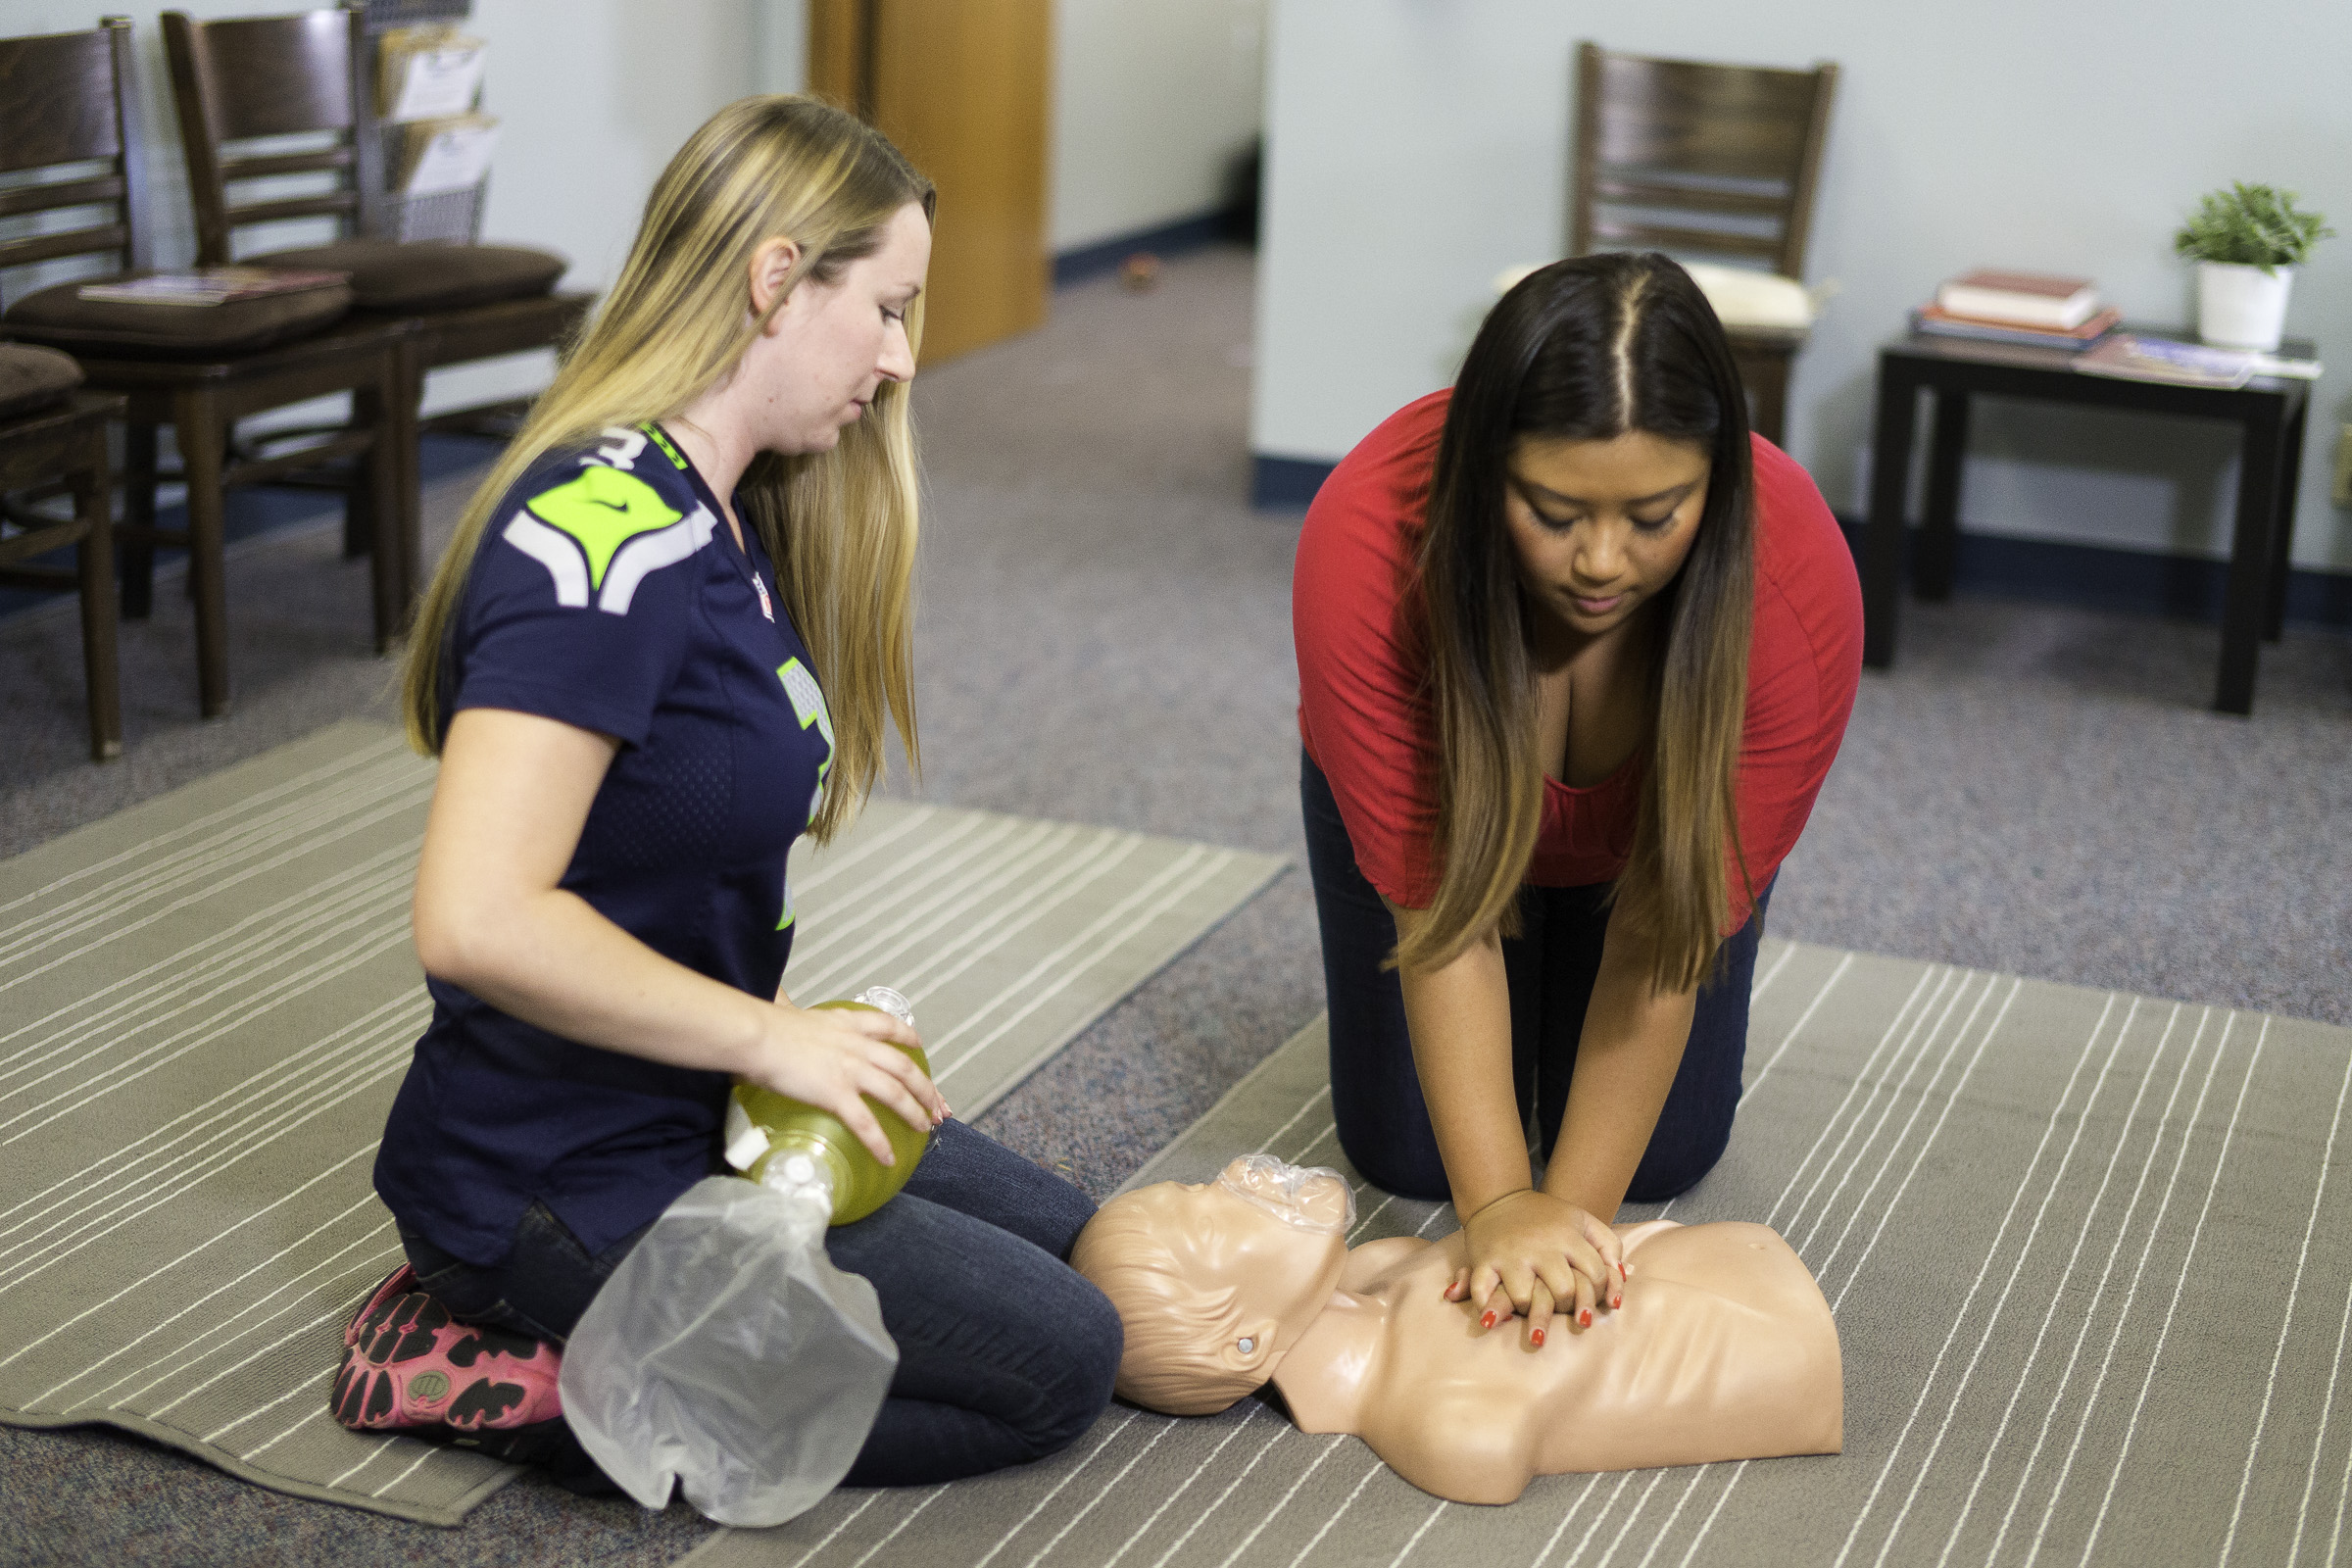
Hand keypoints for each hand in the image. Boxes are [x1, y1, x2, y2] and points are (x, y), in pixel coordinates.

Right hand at [740, 1002, 948, 1165]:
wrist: (758, 1035)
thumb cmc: (765, 1026)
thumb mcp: (791, 1015)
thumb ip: (795, 1019)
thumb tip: (780, 1015)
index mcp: (847, 1023)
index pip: (888, 1025)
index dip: (908, 1036)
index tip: (919, 1044)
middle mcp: (857, 1045)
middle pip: (905, 1066)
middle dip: (926, 1087)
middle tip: (937, 1104)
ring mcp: (851, 1070)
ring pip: (896, 1093)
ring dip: (915, 1112)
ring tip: (925, 1128)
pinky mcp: (837, 1094)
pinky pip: (866, 1124)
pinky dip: (880, 1143)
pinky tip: (888, 1157)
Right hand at [1444, 1190, 1626, 1346]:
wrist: (1500, 1199)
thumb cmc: (1548, 1217)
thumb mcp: (1583, 1221)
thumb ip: (1609, 1247)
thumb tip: (1616, 1291)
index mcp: (1567, 1236)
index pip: (1595, 1275)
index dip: (1598, 1293)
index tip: (1589, 1299)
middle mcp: (1540, 1247)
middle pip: (1563, 1292)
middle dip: (1566, 1306)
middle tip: (1561, 1309)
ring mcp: (1510, 1256)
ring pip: (1524, 1298)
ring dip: (1527, 1311)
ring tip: (1529, 1310)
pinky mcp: (1484, 1261)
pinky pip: (1482, 1291)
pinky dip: (1487, 1309)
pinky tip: (1493, 1319)